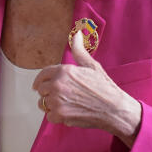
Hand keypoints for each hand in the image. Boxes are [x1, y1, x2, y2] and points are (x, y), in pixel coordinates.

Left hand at [33, 31, 142, 146]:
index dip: (40, 80)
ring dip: (51, 105)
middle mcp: (58, 84)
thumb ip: (79, 50)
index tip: (38, 85)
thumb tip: (77, 34)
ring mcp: (57, 100)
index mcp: (64, 71)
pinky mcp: (59, 115)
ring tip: (66, 104)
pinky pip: (49, 116)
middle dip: (48, 93)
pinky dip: (56, 116)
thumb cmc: (104, 88)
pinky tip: (68, 112)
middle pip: (41, 89)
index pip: (42, 74)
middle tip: (62, 96)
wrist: (113, 109)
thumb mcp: (92, 66)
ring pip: (43, 103)